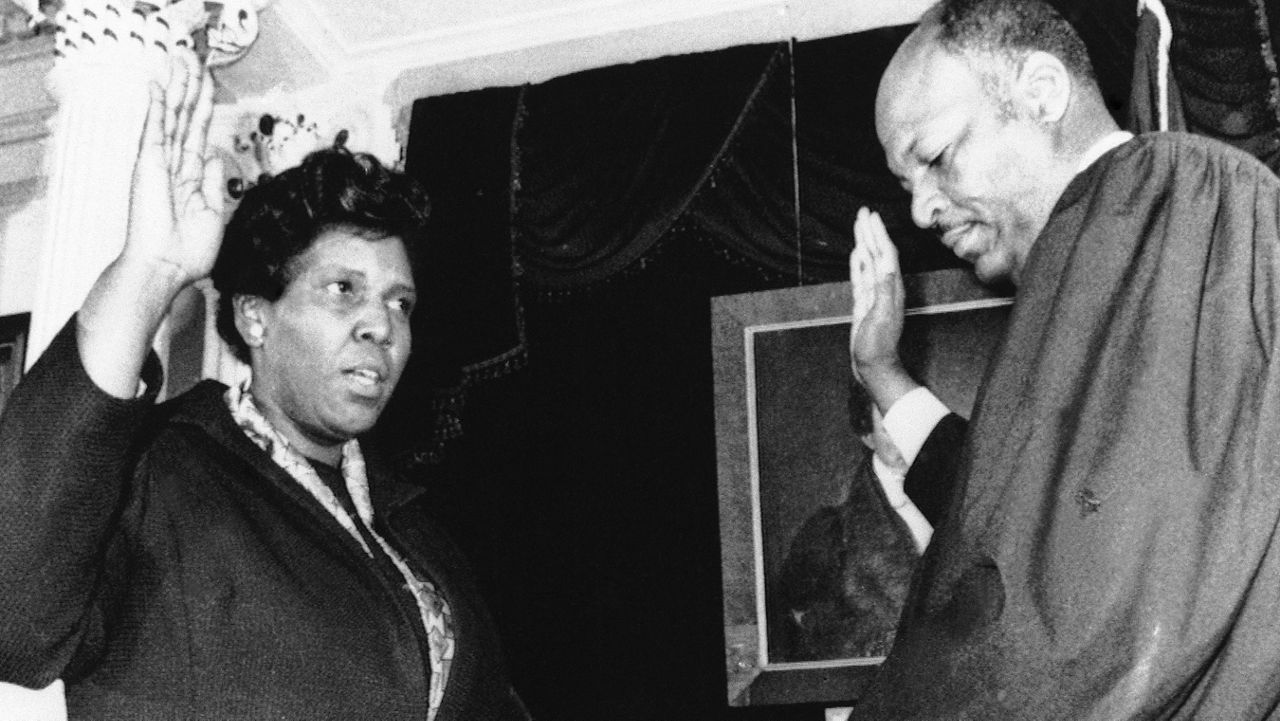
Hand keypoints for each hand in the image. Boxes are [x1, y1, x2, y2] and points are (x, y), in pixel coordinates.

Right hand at [123, 47, 224, 287]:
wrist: (165, 268)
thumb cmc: (187, 250)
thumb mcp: (212, 211)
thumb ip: (212, 181)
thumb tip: (214, 153)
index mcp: (190, 178)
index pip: (198, 134)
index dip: (204, 109)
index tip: (210, 85)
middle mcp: (174, 166)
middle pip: (185, 118)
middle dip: (191, 89)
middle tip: (194, 59)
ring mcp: (159, 163)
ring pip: (170, 117)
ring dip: (176, 87)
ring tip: (181, 59)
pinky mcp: (148, 165)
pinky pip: (154, 129)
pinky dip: (155, 106)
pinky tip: (158, 84)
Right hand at [849, 207, 905, 381]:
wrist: (874, 366)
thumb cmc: (878, 345)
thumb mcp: (880, 317)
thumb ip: (883, 290)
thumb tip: (884, 264)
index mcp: (891, 288)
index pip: (885, 254)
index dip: (878, 234)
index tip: (871, 216)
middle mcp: (885, 287)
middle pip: (877, 253)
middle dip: (870, 232)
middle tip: (863, 212)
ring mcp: (874, 295)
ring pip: (868, 262)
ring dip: (864, 243)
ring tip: (859, 225)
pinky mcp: (864, 303)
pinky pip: (861, 277)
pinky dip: (858, 262)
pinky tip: (856, 253)